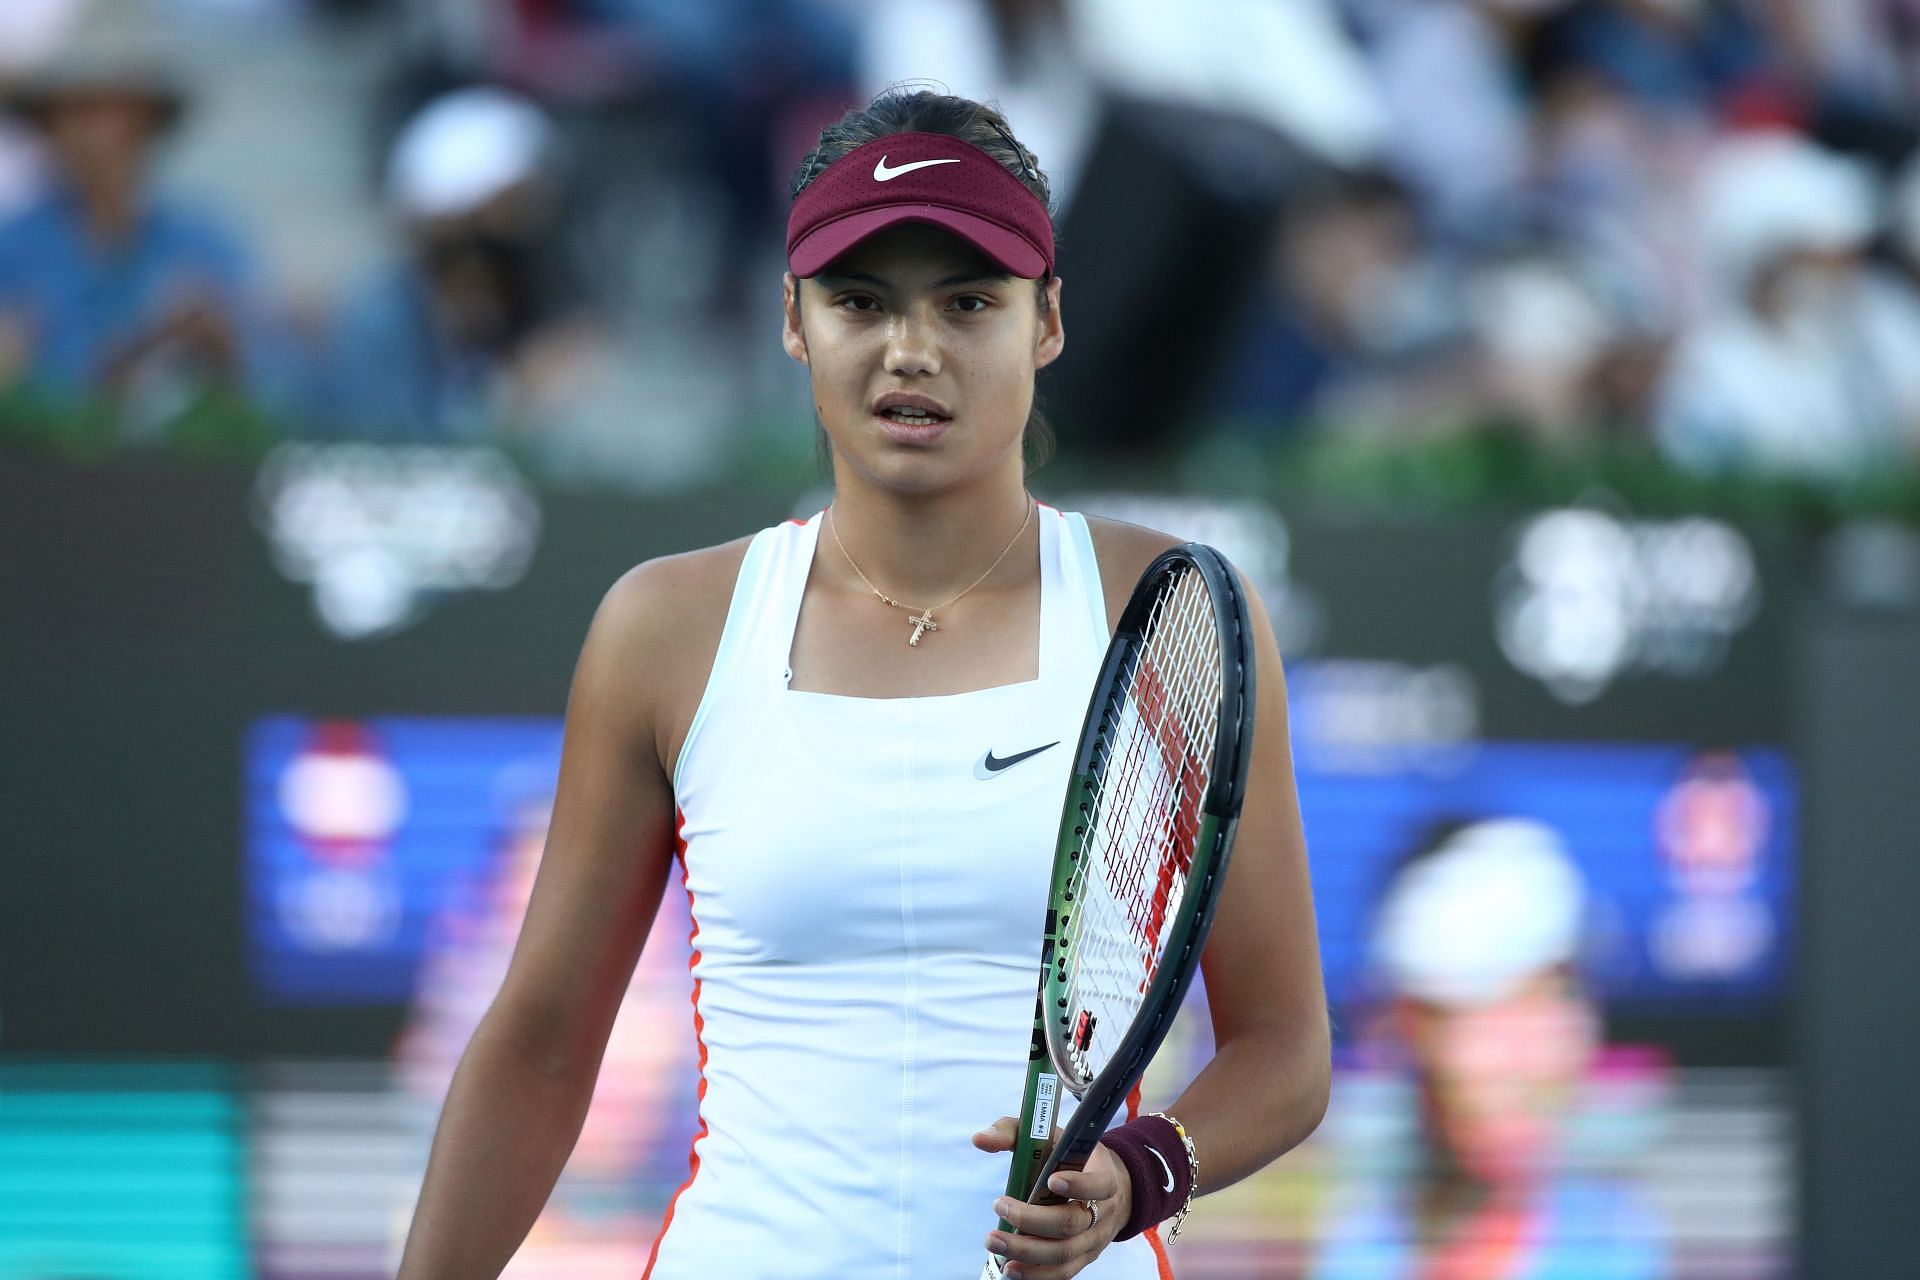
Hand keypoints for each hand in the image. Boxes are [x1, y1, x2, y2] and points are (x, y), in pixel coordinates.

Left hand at [973, 1117, 1132, 1278]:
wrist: (1112, 1188)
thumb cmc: (1074, 1158)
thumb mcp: (1054, 1137)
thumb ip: (1016, 1132)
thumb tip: (979, 1139)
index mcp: (1104, 1177)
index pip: (1099, 1184)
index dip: (1078, 1185)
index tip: (1051, 1179)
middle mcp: (1103, 1213)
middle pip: (1071, 1223)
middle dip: (1032, 1220)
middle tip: (999, 1207)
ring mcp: (1094, 1240)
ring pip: (1063, 1253)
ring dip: (1026, 1252)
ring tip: (995, 1243)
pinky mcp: (1083, 1258)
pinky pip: (1062, 1273)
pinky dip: (1035, 1274)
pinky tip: (1010, 1268)